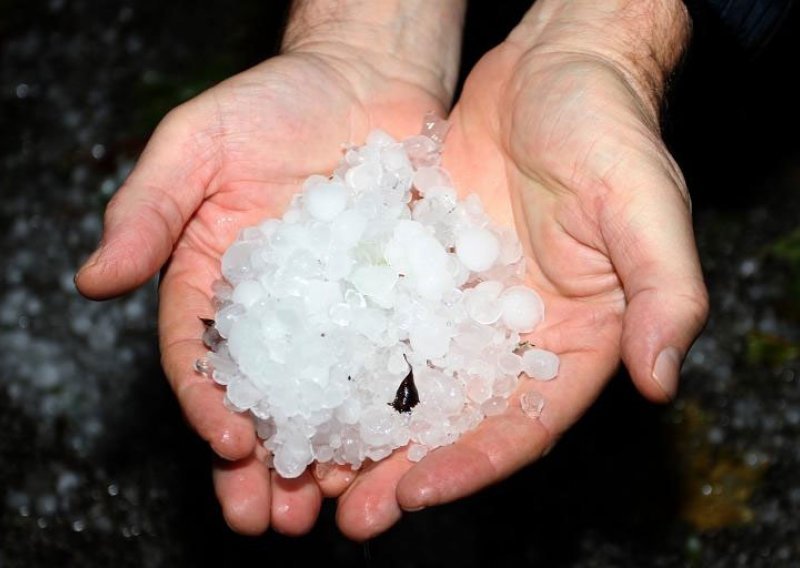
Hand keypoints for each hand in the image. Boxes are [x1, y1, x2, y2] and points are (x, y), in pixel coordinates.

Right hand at [76, 0, 465, 536]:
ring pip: (326, 396)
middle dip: (260, 463)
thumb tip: (94, 279)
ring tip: (330, 508)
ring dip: (323, 456)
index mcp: (215, 280)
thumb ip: (149, 208)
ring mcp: (338, 310)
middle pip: (262, 396)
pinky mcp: (395, 301)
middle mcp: (275, 308)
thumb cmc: (273, 101)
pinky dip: (388, 409)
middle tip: (268, 520)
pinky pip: (392, 361)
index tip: (227, 445)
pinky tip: (395, 451)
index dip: (207, 404)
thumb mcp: (197, 143)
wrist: (365, 81)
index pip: (200, 356)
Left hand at [333, 0, 708, 538]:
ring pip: (411, 380)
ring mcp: (464, 303)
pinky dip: (348, 356)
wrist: (554, 71)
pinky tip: (305, 381)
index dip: (475, 462)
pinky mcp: (424, 267)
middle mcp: (515, 334)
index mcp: (576, 339)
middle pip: (458, 418)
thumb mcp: (646, 207)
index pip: (526, 420)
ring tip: (313, 467)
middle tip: (351, 514)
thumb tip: (663, 379)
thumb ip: (663, 292)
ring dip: (365, 427)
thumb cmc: (611, 131)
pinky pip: (383, 319)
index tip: (417, 493)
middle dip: (405, 468)